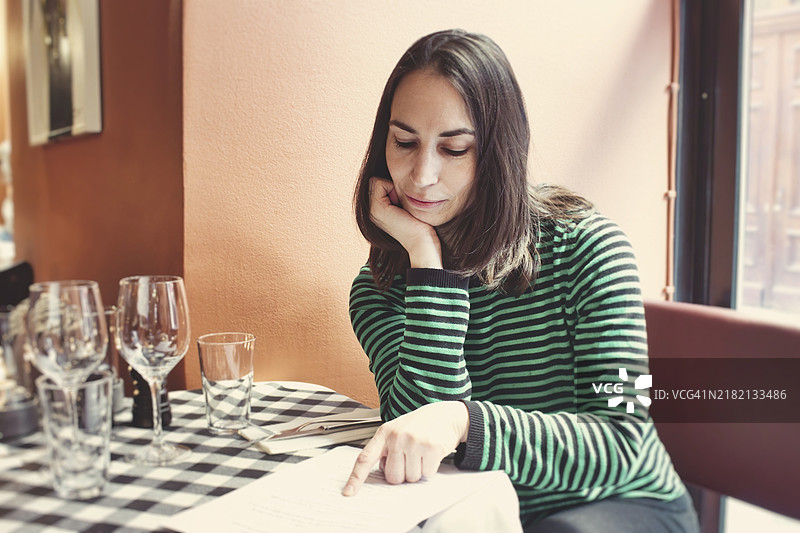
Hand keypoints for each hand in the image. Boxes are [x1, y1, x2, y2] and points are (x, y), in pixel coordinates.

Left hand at [342, 401, 468, 495]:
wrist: (445, 415)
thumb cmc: (419, 426)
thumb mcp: (396, 431)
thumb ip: (386, 450)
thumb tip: (382, 472)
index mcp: (384, 433)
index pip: (365, 458)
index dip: (356, 478)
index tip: (348, 492)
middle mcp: (396, 437)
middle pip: (393, 477)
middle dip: (402, 473)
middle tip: (410, 458)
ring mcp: (413, 442)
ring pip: (411, 478)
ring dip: (418, 470)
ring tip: (421, 453)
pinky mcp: (430, 447)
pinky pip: (426, 473)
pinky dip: (430, 467)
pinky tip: (430, 453)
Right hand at [369, 177, 442, 268]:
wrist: (422, 245)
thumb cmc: (422, 227)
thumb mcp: (408, 208)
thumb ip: (399, 197)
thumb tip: (400, 181)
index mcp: (378, 212)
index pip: (378, 184)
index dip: (393, 187)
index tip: (404, 203)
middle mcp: (371, 212)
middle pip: (376, 182)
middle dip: (391, 186)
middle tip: (403, 204)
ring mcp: (372, 211)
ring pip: (377, 182)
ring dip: (393, 188)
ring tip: (403, 207)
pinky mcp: (377, 209)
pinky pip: (379, 183)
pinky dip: (393, 188)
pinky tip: (402, 206)